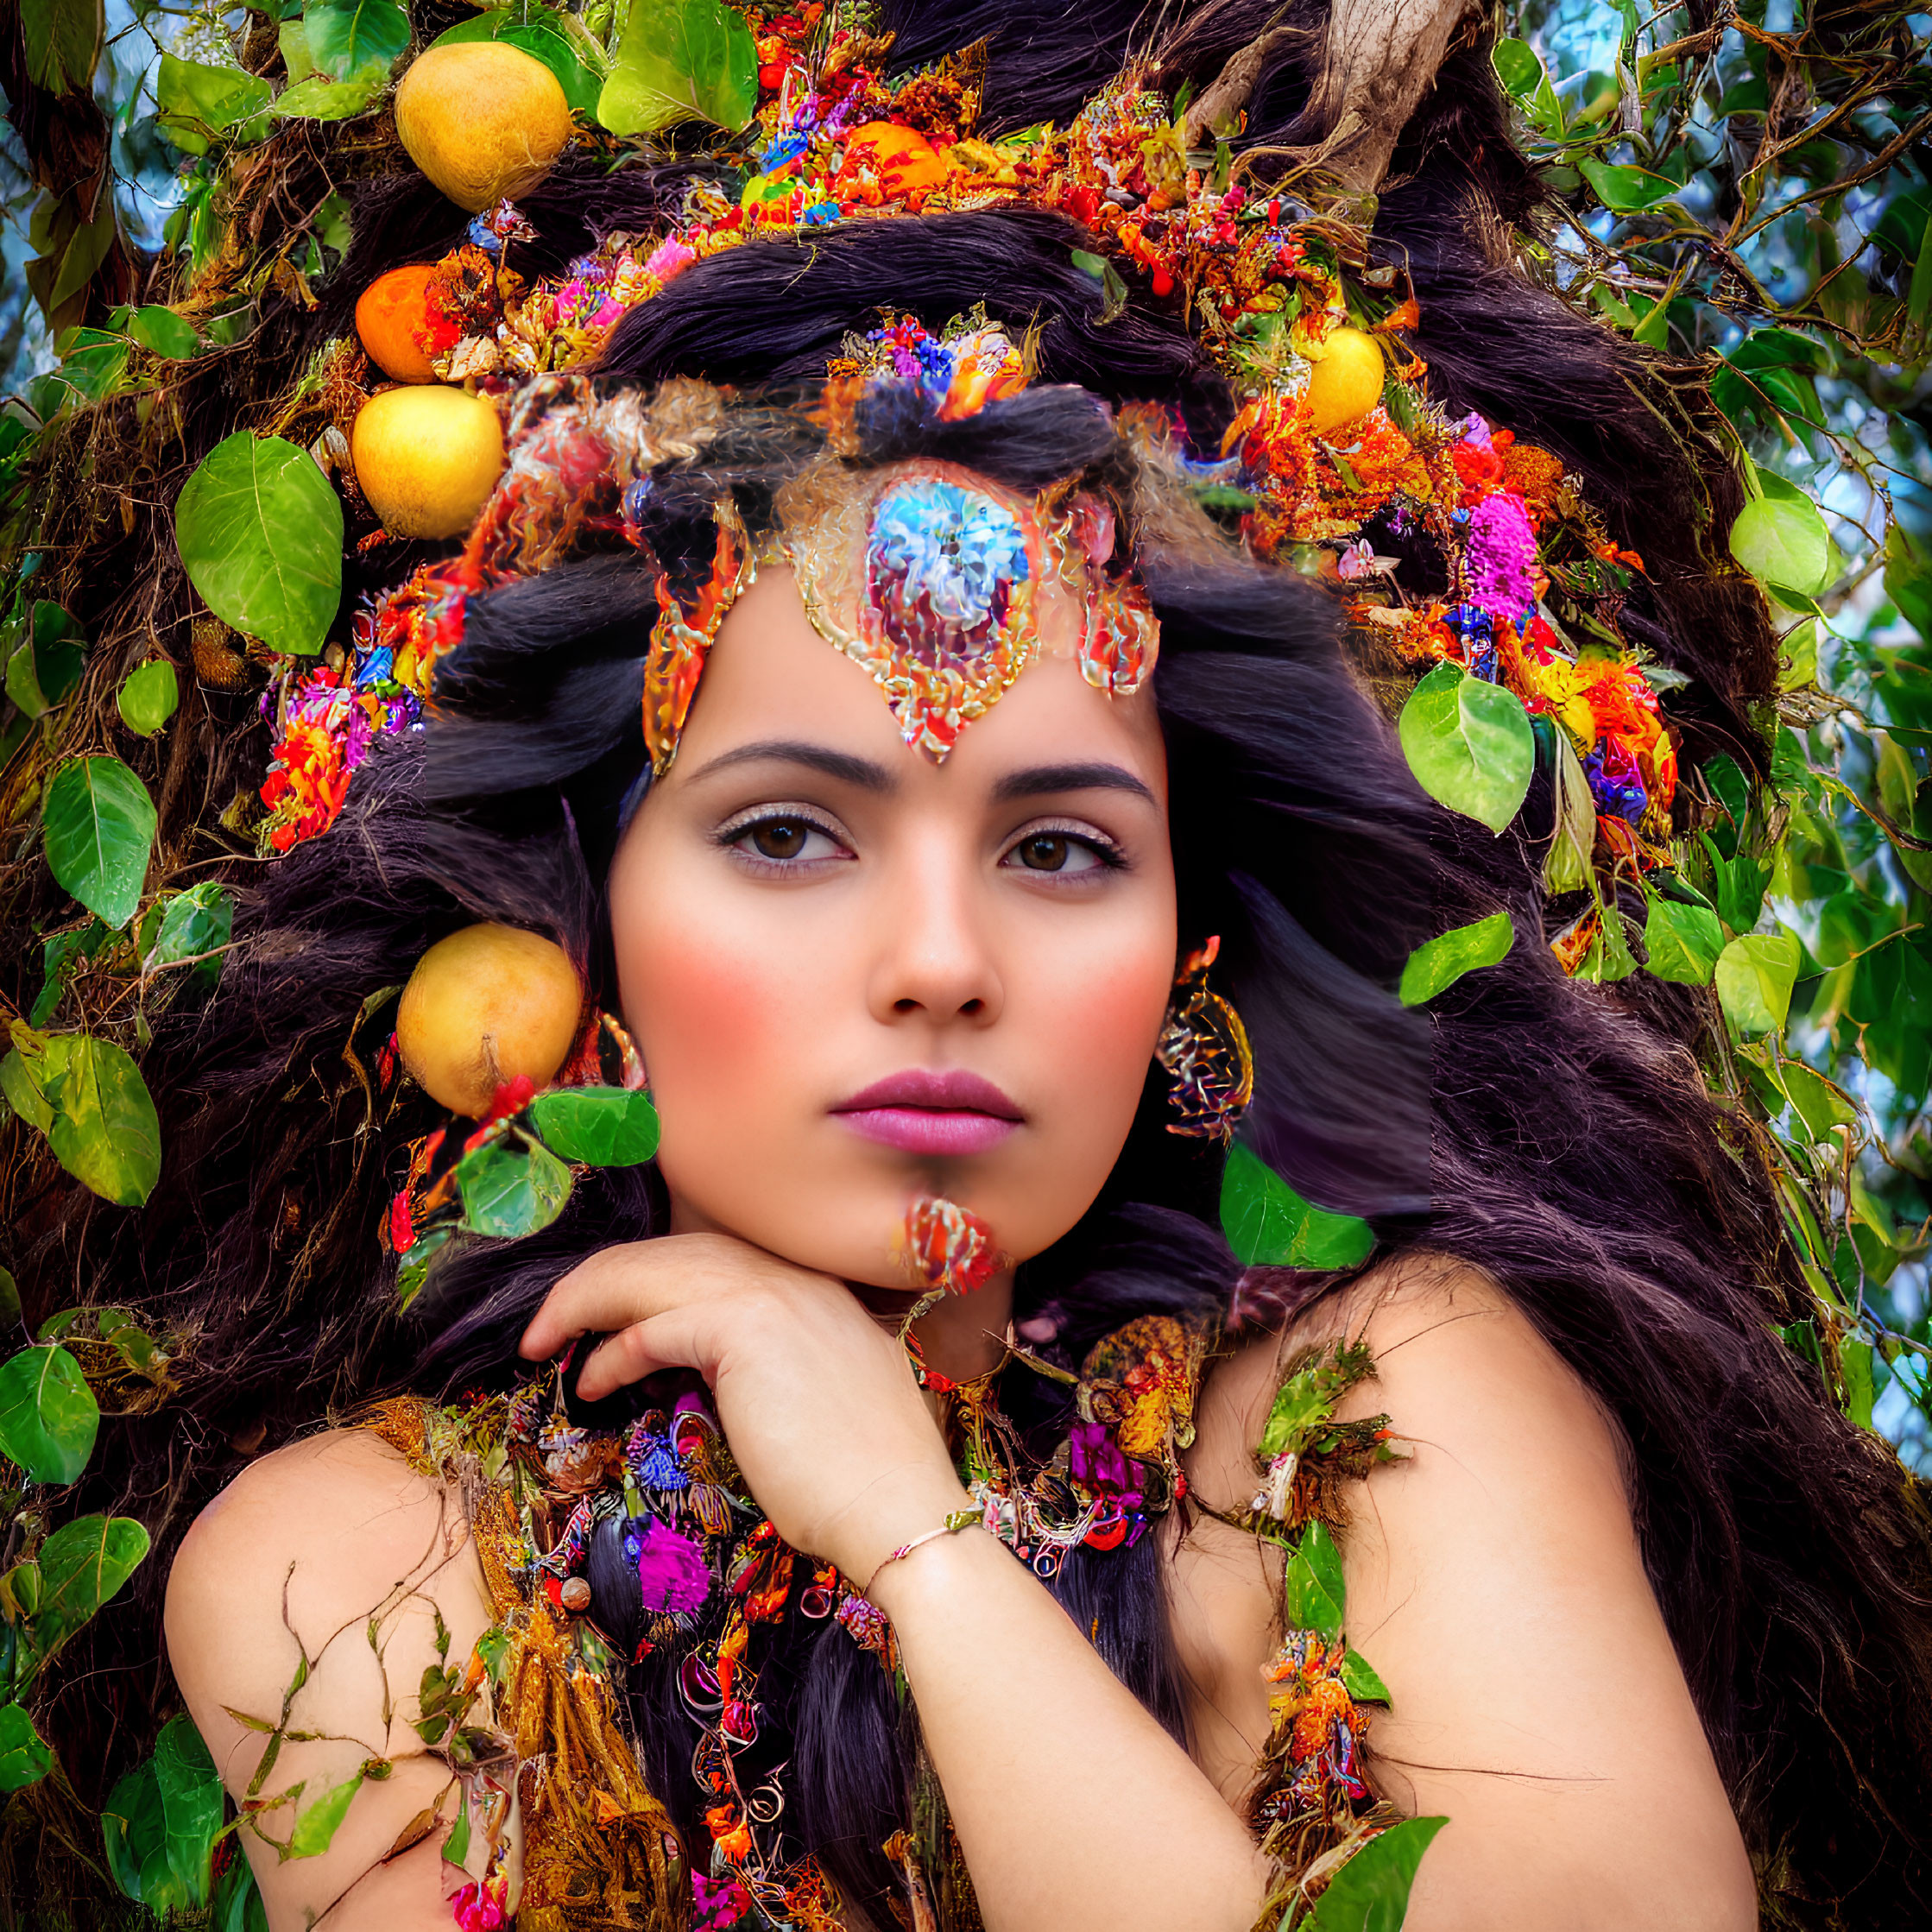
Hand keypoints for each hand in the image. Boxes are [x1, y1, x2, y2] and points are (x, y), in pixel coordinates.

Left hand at [519, 1234, 971, 1581]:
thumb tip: (704, 1368)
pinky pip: (653, 1327)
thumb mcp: (808, 1398)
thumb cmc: (858, 1481)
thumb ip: (763, 1364)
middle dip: (599, 1282)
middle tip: (552, 1325)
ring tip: (546, 1341)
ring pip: (652, 1273)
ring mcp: (771, 1295)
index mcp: (812, 1287)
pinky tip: (591, 1381)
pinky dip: (612, 1352)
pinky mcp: (745, 1329)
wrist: (901, 1509)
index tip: (605, 1316)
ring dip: (586, 1303)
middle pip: (670, 1251)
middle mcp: (792, 1277)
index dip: (644, 1278)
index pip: (707, 1256)